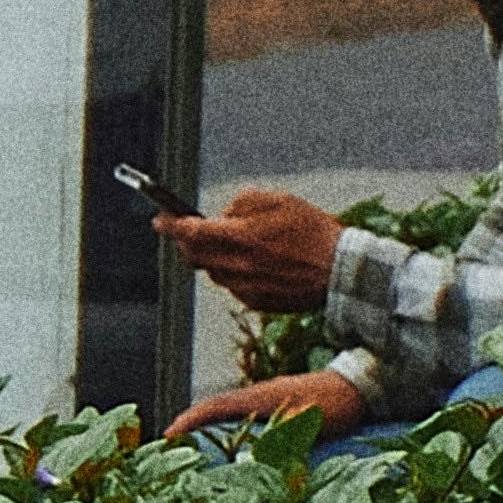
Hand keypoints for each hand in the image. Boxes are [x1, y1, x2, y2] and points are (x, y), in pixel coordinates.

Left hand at [156, 188, 350, 309]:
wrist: (343, 272)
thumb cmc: (315, 233)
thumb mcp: (281, 201)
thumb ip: (243, 203)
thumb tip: (222, 215)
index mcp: (241, 237)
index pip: (190, 232)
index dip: (170, 225)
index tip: (159, 219)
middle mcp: (237, 265)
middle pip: (193, 255)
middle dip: (188, 241)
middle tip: (194, 230)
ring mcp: (244, 287)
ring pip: (212, 270)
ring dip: (215, 257)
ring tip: (242, 245)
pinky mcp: (255, 301)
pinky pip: (232, 285)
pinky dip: (235, 272)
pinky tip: (258, 263)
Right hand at [160, 363, 372, 443]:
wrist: (364, 384)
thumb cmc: (337, 402)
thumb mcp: (310, 423)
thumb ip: (284, 437)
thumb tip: (259, 456)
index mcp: (259, 397)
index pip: (213, 406)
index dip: (188, 422)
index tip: (167, 437)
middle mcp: (259, 395)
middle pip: (215, 410)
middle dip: (192, 428)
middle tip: (174, 451)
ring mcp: (270, 398)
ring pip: (231, 414)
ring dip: (212, 430)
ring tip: (199, 453)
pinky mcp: (282, 404)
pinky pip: (247, 417)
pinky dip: (233, 430)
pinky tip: (237, 447)